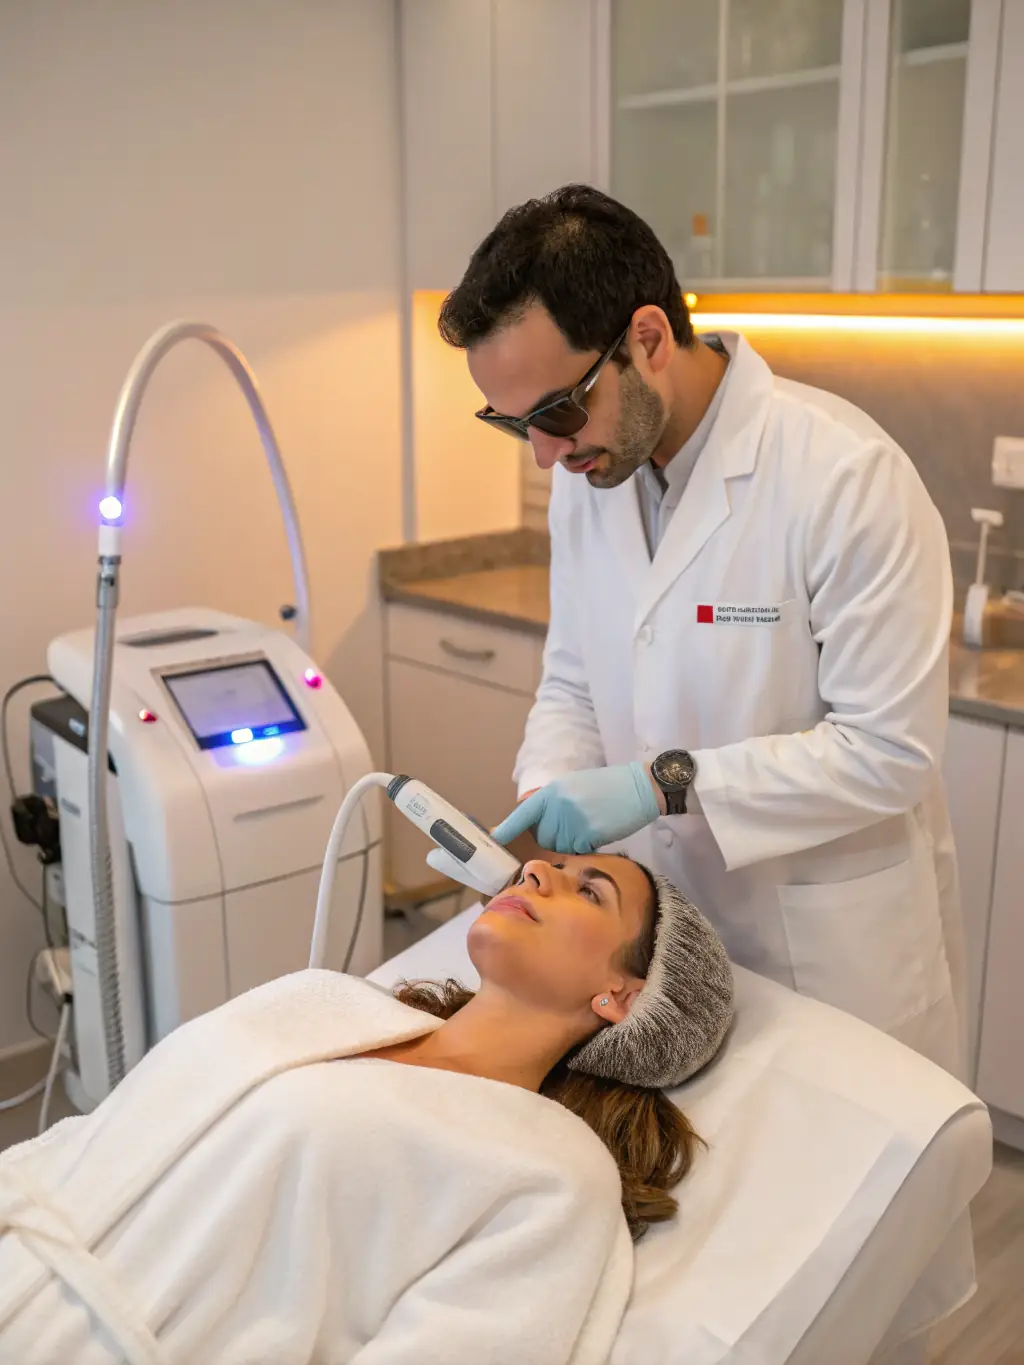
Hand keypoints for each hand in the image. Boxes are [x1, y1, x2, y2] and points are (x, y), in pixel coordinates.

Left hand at [491, 763, 661, 854]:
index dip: (506, 829)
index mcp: (552, 791)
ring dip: (571, 841)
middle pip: (543, 836)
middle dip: (555, 834)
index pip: (523, 814)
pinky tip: (599, 829)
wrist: (640, 788)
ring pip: (559, 845)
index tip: (492, 841)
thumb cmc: (607, 787)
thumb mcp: (573, 786)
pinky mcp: (587, 835)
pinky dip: (586, 845)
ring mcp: (572, 821)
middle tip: (578, 820)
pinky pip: (576, 849)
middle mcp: (558, 806)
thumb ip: (553, 803)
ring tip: (590, 822)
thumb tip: (537, 823)